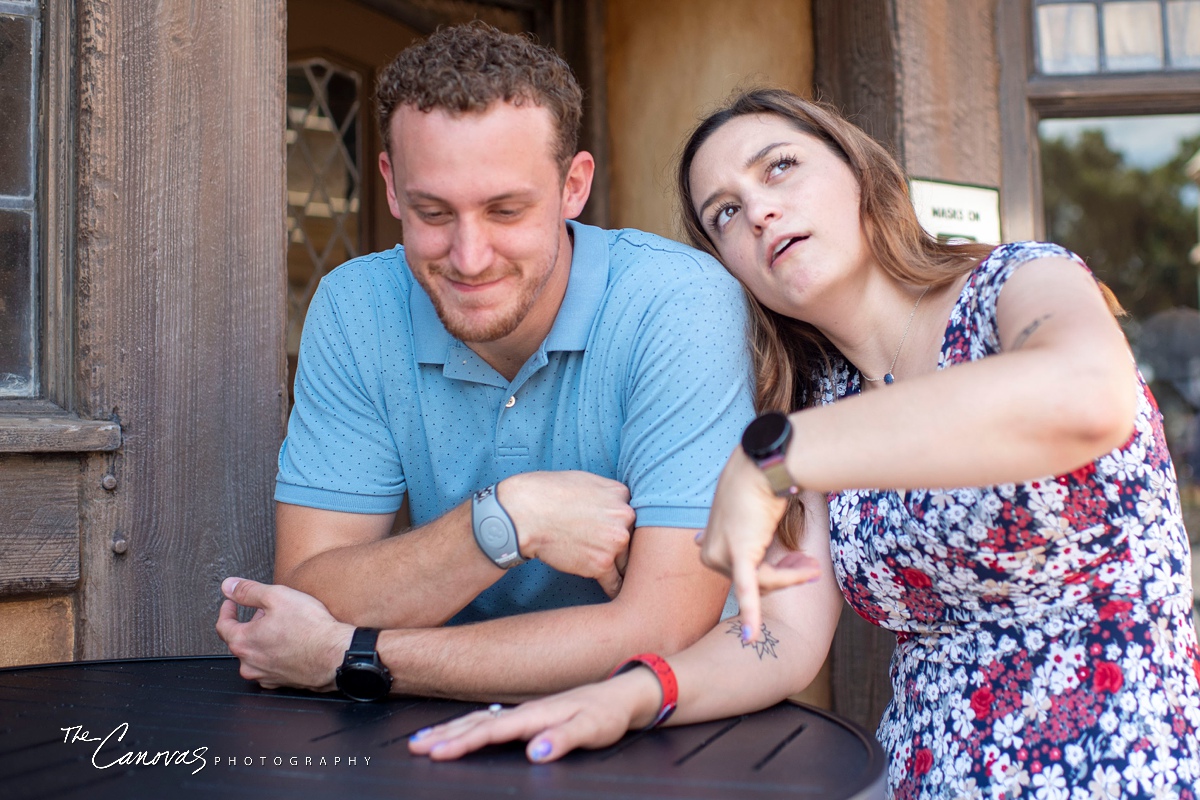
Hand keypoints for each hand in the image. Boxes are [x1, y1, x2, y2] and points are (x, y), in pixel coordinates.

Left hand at [215, 577, 353, 691]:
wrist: (335, 656)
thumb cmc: (310, 629)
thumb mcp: (277, 597)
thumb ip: (248, 591)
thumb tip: (228, 586)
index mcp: (243, 642)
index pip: (223, 625)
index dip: (227, 610)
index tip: (231, 603)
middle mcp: (249, 663)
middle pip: (240, 640)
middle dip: (250, 623)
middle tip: (266, 611)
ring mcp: (265, 676)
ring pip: (255, 654)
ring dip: (262, 639)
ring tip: (281, 626)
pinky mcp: (281, 682)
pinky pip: (270, 666)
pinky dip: (274, 654)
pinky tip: (289, 644)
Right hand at [408, 670, 659, 762]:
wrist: (625, 694)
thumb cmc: (609, 713)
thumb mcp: (593, 729)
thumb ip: (565, 739)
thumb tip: (535, 752)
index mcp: (537, 714)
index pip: (492, 729)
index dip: (462, 742)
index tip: (435, 753)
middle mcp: (527, 711)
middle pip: (477, 722)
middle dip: (445, 735)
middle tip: (414, 747)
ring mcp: (528, 711)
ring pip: (481, 719)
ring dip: (451, 729)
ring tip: (424, 739)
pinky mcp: (532, 715)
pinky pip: (491, 719)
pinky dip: (469, 724)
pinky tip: (459, 729)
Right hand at [500, 471, 634, 597]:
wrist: (524, 515)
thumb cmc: (547, 493)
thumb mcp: (584, 480)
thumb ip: (607, 492)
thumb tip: (617, 502)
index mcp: (621, 495)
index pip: (633, 515)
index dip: (624, 526)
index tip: (616, 535)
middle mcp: (624, 517)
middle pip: (635, 539)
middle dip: (625, 548)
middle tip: (617, 556)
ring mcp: (615, 542)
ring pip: (627, 562)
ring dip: (621, 569)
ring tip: (620, 577)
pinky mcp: (601, 564)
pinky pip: (616, 582)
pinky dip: (614, 589)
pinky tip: (615, 592)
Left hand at [696, 448, 817, 639]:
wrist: (763, 464)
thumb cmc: (759, 483)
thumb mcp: (745, 512)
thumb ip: (738, 532)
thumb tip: (721, 539)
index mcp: (710, 546)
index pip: (745, 576)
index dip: (776, 576)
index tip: (799, 566)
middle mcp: (711, 553)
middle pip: (756, 583)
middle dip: (788, 576)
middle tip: (814, 566)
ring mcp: (721, 555)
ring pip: (764, 582)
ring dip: (793, 576)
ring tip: (814, 565)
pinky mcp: (737, 555)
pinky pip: (748, 589)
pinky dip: (752, 613)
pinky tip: (751, 638)